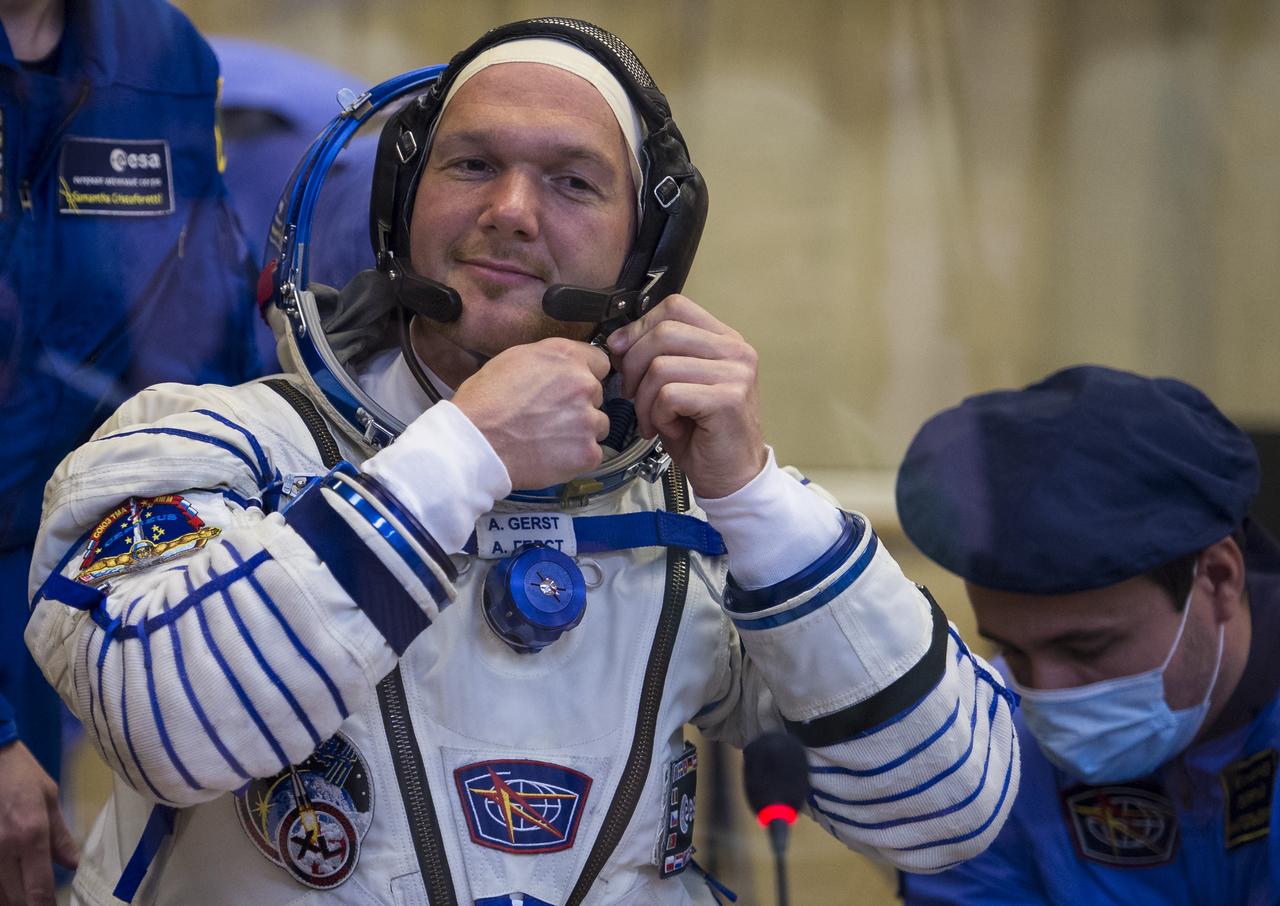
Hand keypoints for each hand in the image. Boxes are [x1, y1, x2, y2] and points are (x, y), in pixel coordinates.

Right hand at [0, 742, 77, 905]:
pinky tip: (8, 884)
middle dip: (29, 905)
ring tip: (27, 895)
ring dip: (12, 898)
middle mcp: (4, 848)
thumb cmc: (21, 773)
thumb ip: (60, 836)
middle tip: (42, 903)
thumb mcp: (49, 798)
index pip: (38, 887)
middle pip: (15, 898)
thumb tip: (73, 865)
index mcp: (30, 834)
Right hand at [453, 337, 611, 489]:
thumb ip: (548, 360)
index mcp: (565, 356)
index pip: (599, 362)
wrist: (475, 443)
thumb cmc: (484, 402)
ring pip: (598, 425)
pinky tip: (552, 456)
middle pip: (597, 395)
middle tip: (550, 417)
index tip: (571, 388)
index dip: (584, 375)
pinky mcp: (587, 452)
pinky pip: (593, 453)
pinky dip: (577, 457)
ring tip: (549, 438)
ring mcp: (588, 420)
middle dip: (580, 405)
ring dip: (581, 431)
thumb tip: (561, 367)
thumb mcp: (513, 359)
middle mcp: (583, 384)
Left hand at [607, 294, 766, 498]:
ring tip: (653, 421)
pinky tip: (670, 429)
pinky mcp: (728, 399)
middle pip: (663, 332)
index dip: (639, 327)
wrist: (731, 477)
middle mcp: (735, 350)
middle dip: (633, 366)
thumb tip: (618, 342)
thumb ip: (657, 357)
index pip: (675, 307)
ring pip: (661, 366)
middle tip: (632, 396)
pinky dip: (657, 416)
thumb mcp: (676, 385)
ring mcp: (736, 373)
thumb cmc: (700, 434)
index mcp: (724, 340)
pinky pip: (669, 395)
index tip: (620, 353)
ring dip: (643, 400)